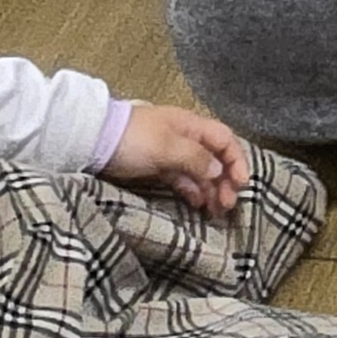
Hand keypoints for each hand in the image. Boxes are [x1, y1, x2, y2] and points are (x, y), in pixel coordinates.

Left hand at [103, 104, 252, 218]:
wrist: (94, 142)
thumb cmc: (135, 140)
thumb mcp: (167, 147)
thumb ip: (196, 159)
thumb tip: (219, 172)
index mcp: (192, 126)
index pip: (225, 140)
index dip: (238, 161)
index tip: (242, 185)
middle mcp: (187, 138)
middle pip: (216, 158)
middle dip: (226, 181)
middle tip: (228, 205)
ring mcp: (172, 154)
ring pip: (201, 172)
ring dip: (212, 190)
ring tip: (216, 212)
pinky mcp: (158, 169)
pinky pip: (184, 180)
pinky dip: (194, 192)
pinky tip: (198, 205)